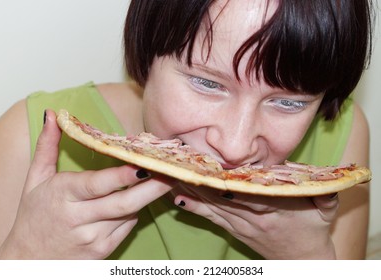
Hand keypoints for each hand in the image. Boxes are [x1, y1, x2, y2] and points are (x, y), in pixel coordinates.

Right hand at [0, 110, 171, 258]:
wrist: (29, 259)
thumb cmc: (33, 216)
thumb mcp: (35, 179)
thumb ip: (47, 146)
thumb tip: (52, 115)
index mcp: (63, 195)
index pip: (98, 184)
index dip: (123, 176)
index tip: (145, 164)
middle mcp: (79, 218)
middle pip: (123, 203)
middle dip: (153, 187)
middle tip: (173, 172)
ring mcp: (92, 237)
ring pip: (130, 213)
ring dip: (147, 196)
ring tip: (164, 179)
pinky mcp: (103, 250)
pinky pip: (128, 226)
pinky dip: (134, 211)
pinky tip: (135, 200)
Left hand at [173, 183, 338, 258]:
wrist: (301, 260)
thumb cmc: (313, 230)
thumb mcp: (324, 211)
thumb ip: (325, 195)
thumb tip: (331, 183)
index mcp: (273, 209)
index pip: (246, 193)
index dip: (227, 183)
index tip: (210, 168)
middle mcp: (251, 216)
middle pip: (221, 196)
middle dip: (201, 180)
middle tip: (181, 164)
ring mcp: (240, 224)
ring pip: (212, 206)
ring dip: (193, 191)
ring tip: (172, 176)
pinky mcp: (233, 229)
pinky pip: (211, 218)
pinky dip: (195, 208)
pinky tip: (179, 199)